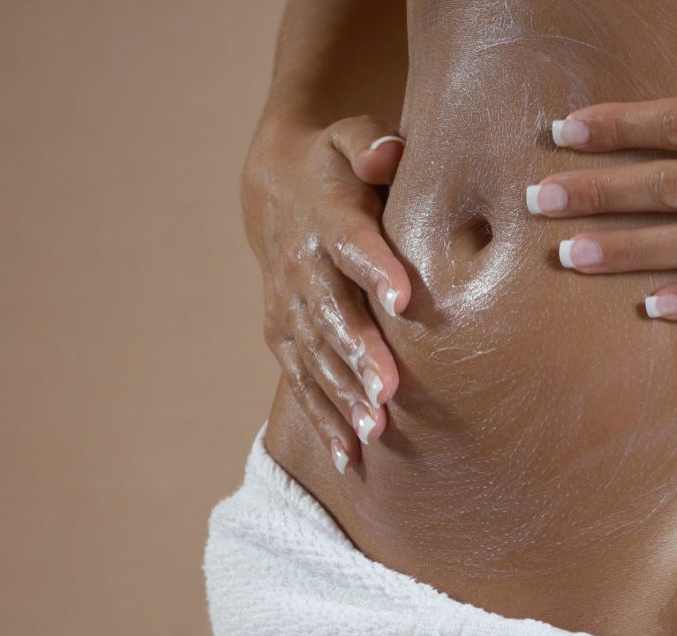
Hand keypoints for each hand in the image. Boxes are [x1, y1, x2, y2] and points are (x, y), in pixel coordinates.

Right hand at [242, 113, 408, 471]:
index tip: (402, 297)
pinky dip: (324, 418)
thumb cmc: (335, 165)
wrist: (274, 188)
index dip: (375, 267)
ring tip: (375, 431)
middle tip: (389, 392)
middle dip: (358, 354)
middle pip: (332, 313)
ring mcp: (288, 308)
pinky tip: (349, 456)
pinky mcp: (284, 336)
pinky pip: (303, 381)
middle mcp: (302, 268)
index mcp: (326, 218)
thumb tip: (391, 153)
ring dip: (343, 395)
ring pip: (316, 356)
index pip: (352, 243)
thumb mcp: (350, 138)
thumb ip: (371, 145)